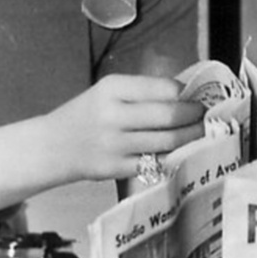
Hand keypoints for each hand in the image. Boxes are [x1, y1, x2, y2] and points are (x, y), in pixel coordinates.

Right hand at [43, 74, 203, 183]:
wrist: (52, 146)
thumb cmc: (86, 115)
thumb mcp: (106, 92)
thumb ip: (141, 92)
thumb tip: (184, 94)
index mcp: (112, 88)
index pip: (162, 88)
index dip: (185, 93)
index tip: (196, 96)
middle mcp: (113, 115)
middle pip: (168, 116)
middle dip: (194, 116)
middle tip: (204, 115)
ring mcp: (115, 144)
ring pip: (167, 141)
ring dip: (190, 136)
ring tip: (200, 131)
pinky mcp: (117, 168)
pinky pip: (156, 162)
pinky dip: (173, 155)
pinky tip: (182, 150)